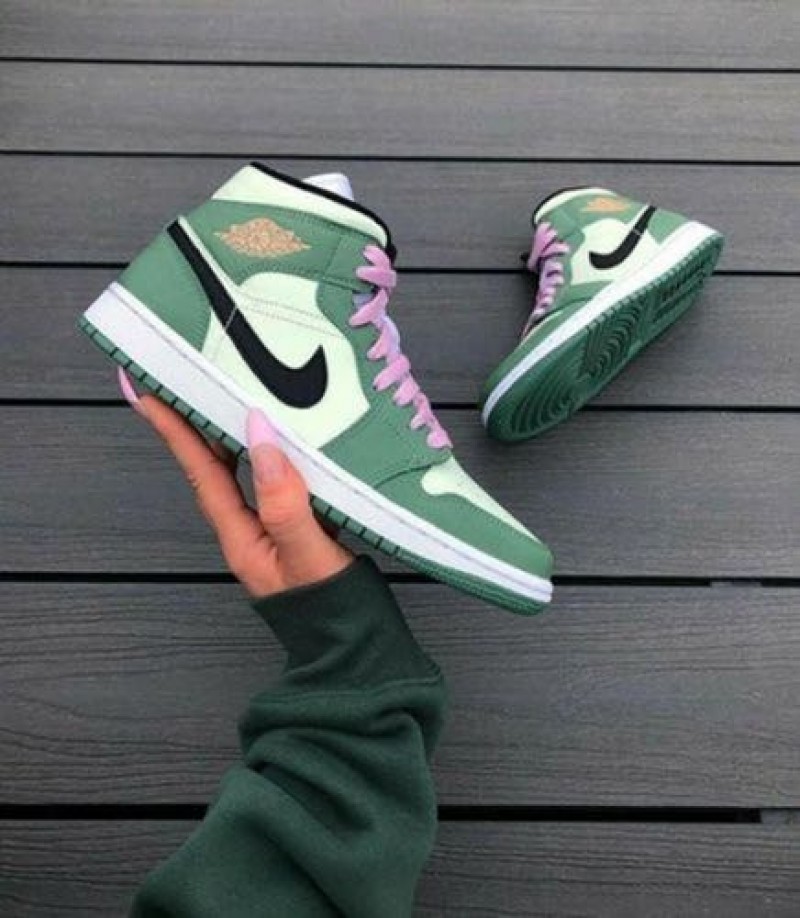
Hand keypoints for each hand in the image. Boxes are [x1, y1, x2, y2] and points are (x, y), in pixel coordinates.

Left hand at [118, 370, 352, 597]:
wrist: (356, 649)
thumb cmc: (331, 611)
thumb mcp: (307, 555)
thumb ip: (284, 501)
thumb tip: (262, 440)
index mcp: (241, 537)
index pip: (201, 473)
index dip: (176, 432)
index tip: (150, 394)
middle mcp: (248, 531)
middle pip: (213, 469)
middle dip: (194, 426)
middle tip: (184, 384)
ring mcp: (271, 531)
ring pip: (242, 474)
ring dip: (229, 437)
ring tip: (226, 399)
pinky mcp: (296, 529)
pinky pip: (272, 482)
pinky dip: (269, 455)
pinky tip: (284, 440)